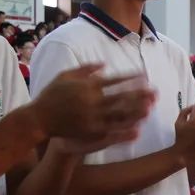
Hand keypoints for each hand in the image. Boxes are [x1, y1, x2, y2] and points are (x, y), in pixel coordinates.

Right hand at [31, 63, 155, 143]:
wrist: (38, 118)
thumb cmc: (51, 95)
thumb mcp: (65, 75)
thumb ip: (85, 69)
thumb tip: (104, 64)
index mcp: (87, 85)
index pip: (115, 80)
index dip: (132, 78)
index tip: (145, 76)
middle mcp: (92, 100)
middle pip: (122, 96)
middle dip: (141, 93)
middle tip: (155, 92)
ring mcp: (92, 116)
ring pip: (120, 113)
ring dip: (137, 109)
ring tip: (151, 107)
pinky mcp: (90, 130)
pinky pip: (112, 129)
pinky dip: (126, 127)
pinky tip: (139, 126)